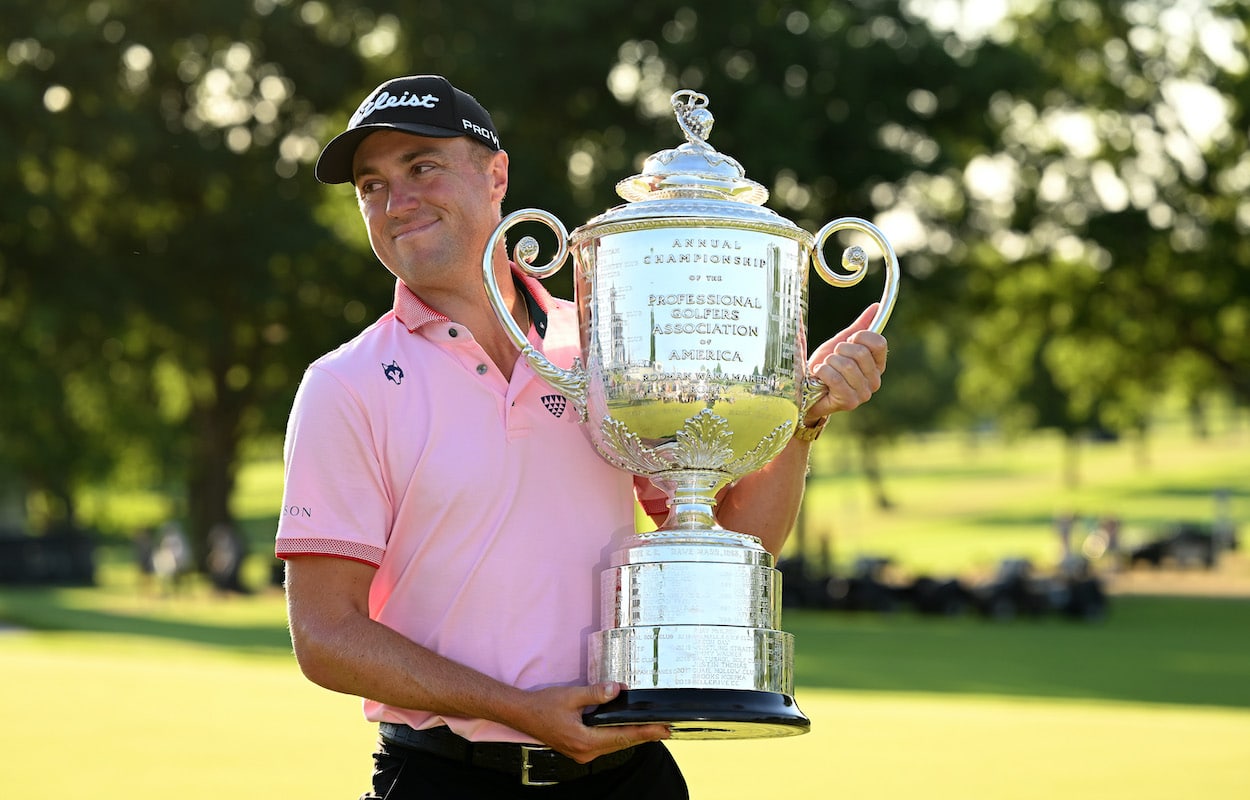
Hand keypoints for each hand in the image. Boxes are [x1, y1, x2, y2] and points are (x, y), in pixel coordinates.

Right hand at [516, 682, 669, 762]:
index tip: (663, 729)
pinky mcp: (578, 748)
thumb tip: (617, 689)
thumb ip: (595, 693)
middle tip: (665, 729)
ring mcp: (581, 753)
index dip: (645, 732)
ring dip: (632, 736)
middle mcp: (585, 752)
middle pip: (621, 743)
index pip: (622, 736)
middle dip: (644, 735)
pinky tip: (627, 730)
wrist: (521, 714)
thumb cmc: (543, 705)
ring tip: (652, 730)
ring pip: (613, 745)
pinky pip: (604, 744)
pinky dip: (617, 737)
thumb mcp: (571, 696)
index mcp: (584, 740)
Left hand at [803, 303, 887, 422]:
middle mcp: (875, 381)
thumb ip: (860, 326)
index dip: (859, 337)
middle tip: (832, 359)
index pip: (878, 342)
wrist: (805, 388)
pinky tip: (819, 377)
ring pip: (846, 365)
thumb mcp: (841, 343)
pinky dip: (822, 372)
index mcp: (877, 365)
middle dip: (839, 350)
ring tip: (825, 369)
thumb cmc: (826, 366)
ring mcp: (864, 394)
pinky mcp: (849, 402)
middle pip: (860, 352)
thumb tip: (876, 306)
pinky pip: (835, 378)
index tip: (847, 342)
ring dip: (828, 363)